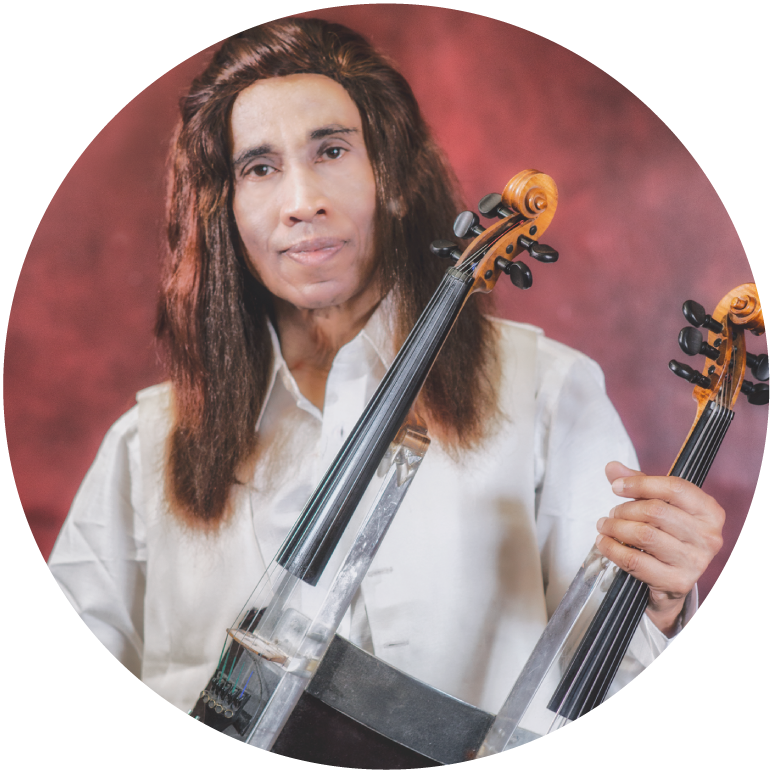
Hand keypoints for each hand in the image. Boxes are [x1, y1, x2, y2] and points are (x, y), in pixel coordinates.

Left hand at [595, 461, 724, 635]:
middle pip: (656, 511)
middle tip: (612, 513)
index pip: (674, 488)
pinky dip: (612, 549)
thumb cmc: (668, 535)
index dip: (640, 484)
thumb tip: (612, 467)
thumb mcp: (660, 504)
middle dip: (625, 509)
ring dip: (615, 527)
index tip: (617, 486)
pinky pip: (635, 560)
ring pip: (644, 535)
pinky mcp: (677, 581)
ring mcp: (694, 561)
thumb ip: (639, 483)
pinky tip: (604, 542)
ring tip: (605, 526)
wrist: (673, 580)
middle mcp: (708, 536)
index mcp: (709, 512)